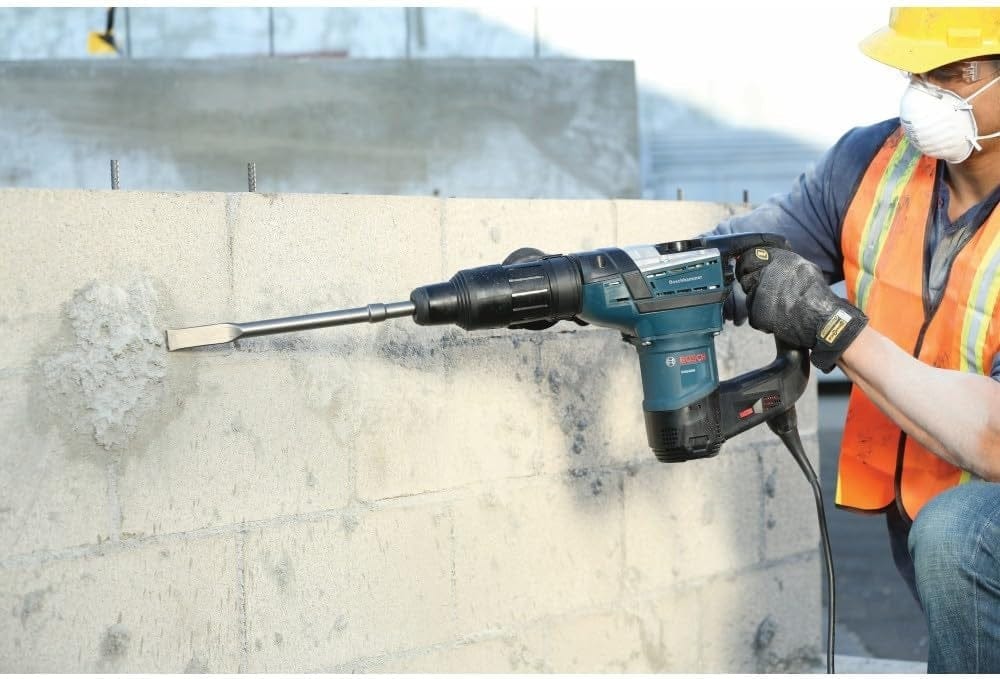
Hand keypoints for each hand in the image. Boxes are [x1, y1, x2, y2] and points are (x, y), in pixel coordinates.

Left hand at [736, 246, 867, 371]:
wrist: (820, 317)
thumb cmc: (816, 294)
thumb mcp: (804, 268)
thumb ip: (784, 263)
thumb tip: (769, 260)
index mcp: (777, 259)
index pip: (749, 257)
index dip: (748, 265)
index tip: (748, 270)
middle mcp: (764, 273)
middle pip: (745, 277)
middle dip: (751, 284)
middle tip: (766, 293)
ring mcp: (758, 293)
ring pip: (749, 297)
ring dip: (759, 302)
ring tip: (778, 308)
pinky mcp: (756, 312)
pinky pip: (754, 315)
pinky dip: (763, 318)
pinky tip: (777, 318)